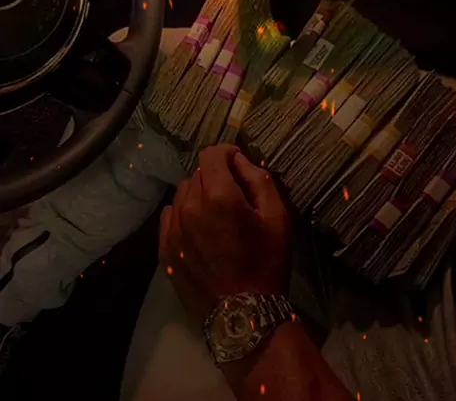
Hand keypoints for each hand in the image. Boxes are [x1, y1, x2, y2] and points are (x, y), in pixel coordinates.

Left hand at [159, 145, 291, 320]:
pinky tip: (200, 230)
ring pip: (183, 194)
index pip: (211, 154)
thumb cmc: (267, 263)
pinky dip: (185, 214)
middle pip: (198, 174)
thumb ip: (258, 179)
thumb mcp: (278, 216)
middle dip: (216, 176)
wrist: (244, 316)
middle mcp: (189, 207)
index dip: (227, 153)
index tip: (238, 164)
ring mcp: (173, 229)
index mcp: (218, 195)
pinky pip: (171, 216)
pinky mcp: (165, 248)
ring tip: (216, 215)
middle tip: (234, 196)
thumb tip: (240, 161)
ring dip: (199, 195)